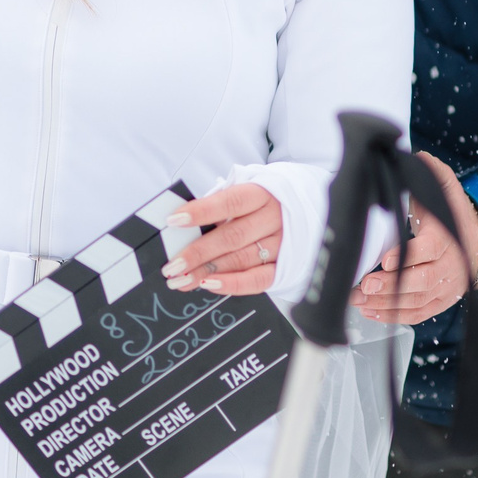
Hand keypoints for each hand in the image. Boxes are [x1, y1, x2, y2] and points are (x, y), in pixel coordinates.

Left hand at [161, 181, 282, 295]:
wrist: (305, 209)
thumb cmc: (263, 201)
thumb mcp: (245, 192)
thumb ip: (220, 204)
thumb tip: (183, 223)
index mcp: (262, 193)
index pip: (230, 202)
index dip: (201, 211)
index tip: (174, 220)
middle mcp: (274, 218)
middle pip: (232, 237)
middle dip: (197, 253)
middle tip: (172, 266)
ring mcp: (282, 244)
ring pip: (241, 260)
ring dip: (207, 272)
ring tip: (181, 280)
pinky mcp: (285, 266)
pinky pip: (258, 279)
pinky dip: (232, 284)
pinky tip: (208, 285)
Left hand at [352, 151, 477, 325]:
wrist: (477, 241)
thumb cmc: (452, 214)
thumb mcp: (445, 188)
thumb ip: (432, 172)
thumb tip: (419, 157)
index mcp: (448, 237)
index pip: (430, 248)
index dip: (409, 255)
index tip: (387, 259)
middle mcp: (449, 265)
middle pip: (421, 280)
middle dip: (391, 285)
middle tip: (365, 285)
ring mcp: (446, 287)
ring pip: (416, 301)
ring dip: (385, 303)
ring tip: (358, 300)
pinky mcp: (440, 301)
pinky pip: (418, 314)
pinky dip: (394, 315)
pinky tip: (371, 311)